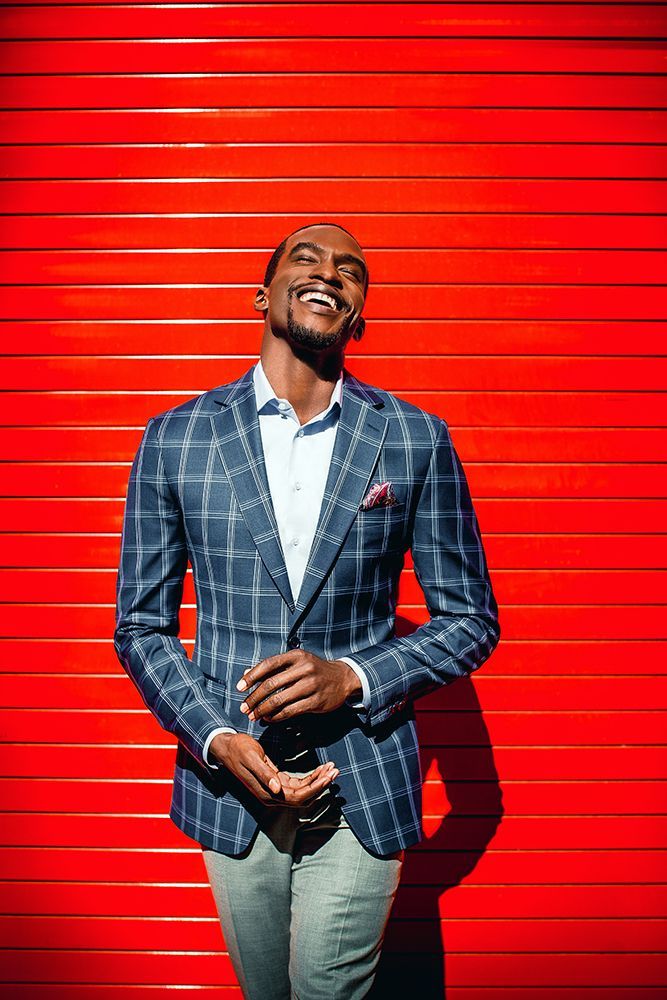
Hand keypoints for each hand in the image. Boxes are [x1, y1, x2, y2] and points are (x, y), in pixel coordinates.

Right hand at [209, 731, 337, 807]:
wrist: (226, 747)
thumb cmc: (238, 749)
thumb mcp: (252, 758)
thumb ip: (264, 775)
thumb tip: (277, 790)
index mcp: (267, 793)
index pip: (297, 796)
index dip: (314, 787)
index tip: (327, 775)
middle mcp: (272, 796)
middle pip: (303, 796)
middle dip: (320, 784)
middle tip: (334, 770)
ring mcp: (274, 790)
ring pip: (302, 791)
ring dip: (317, 781)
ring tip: (331, 768)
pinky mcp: (276, 782)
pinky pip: (297, 784)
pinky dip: (310, 777)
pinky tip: (320, 769)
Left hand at [237, 649, 361, 722]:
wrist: (343, 678)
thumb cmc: (314, 670)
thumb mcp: (295, 663)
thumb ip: (272, 668)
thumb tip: (246, 674)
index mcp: (296, 656)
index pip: (268, 664)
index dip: (251, 677)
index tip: (239, 688)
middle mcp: (304, 668)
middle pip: (271, 684)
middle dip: (254, 698)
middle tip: (244, 707)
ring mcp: (311, 685)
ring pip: (279, 700)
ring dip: (263, 710)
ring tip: (254, 716)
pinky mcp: (316, 701)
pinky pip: (290, 711)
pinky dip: (276, 717)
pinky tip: (269, 719)